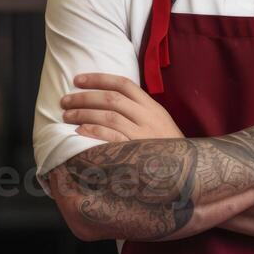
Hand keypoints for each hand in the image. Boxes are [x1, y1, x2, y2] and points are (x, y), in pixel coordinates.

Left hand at [60, 73, 183, 141]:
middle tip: (64, 100)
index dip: (99, 79)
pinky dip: (94, 133)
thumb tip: (107, 101)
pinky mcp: (138, 153)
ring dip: (83, 114)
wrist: (188, 174)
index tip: (78, 79)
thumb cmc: (167, 149)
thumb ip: (138, 112)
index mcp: (152, 107)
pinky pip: (112, 139)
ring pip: (109, 116)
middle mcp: (148, 118)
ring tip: (66, 116)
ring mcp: (144, 135)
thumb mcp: (158, 123)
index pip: (124, 84)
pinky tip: (79, 132)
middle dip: (84, 97)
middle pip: (112, 99)